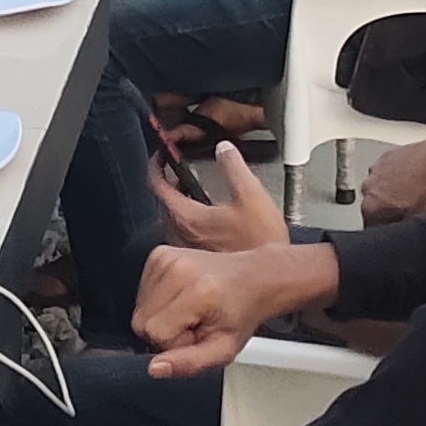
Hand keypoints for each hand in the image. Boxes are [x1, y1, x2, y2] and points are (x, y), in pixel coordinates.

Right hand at [134, 240, 335, 378]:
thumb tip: (155, 368)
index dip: (173, 342)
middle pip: (141, 320)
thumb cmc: (241, 314)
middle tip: (193, 324)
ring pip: (139, 307)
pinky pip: (141, 291)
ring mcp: (166, 257)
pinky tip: (181, 297)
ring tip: (190, 310)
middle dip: (164, 331)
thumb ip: (189, 363)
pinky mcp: (159, 254)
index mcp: (198, 291)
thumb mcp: (224, 349)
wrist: (253, 278)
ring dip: (161, 316)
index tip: (197, 334)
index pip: (155, 332)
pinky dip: (158, 300)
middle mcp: (178, 268)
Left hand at [149, 140, 288, 252]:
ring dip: (180, 203)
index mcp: (188, 218)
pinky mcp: (197, 260)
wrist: (269, 275)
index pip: (156, 186)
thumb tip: (223, 150)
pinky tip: (207, 218)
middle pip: (163, 203)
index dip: (156, 166)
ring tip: (195, 192)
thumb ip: (233, 167)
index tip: (160, 156)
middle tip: (181, 172)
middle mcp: (181, 236)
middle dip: (170, 185)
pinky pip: (182, 235)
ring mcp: (187, 250)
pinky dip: (189, 221)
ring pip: (172, 220)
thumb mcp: (251, 194)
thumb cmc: (261, 240)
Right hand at [357, 130, 425, 224]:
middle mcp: (368, 186)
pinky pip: (389, 173)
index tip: (402, 226)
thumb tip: (398, 237)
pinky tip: (415, 179)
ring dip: (393, 193)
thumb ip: (401, 232)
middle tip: (412, 209)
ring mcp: (376, 169)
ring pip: (381, 190)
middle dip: (390, 211)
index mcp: (371, 206)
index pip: (373, 228)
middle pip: (376, 208)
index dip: (390, 229)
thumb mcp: (420, 220)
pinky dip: (398, 177)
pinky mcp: (387, 156)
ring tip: (415, 192)